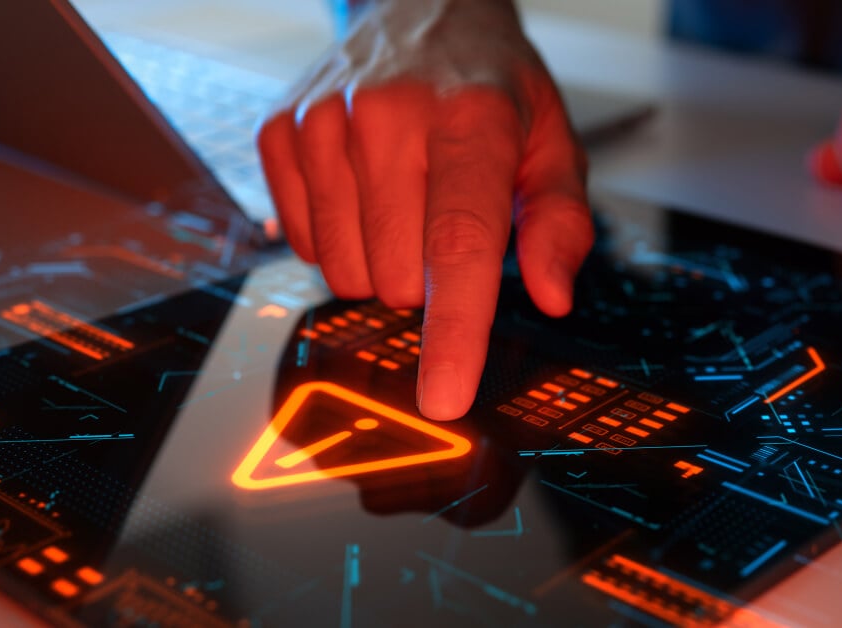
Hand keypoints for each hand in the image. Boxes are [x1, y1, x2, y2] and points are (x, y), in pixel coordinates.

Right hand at [257, 0, 592, 419]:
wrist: (422, 8)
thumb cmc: (492, 87)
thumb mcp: (551, 143)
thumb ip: (559, 222)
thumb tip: (551, 294)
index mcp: (471, 116)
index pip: (458, 246)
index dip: (453, 332)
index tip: (444, 395)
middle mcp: (389, 113)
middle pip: (399, 277)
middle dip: (429, 277)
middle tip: (443, 217)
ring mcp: (325, 122)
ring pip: (345, 271)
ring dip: (381, 263)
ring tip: (405, 200)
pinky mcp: (282, 133)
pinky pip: (303, 245)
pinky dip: (338, 240)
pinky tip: (363, 191)